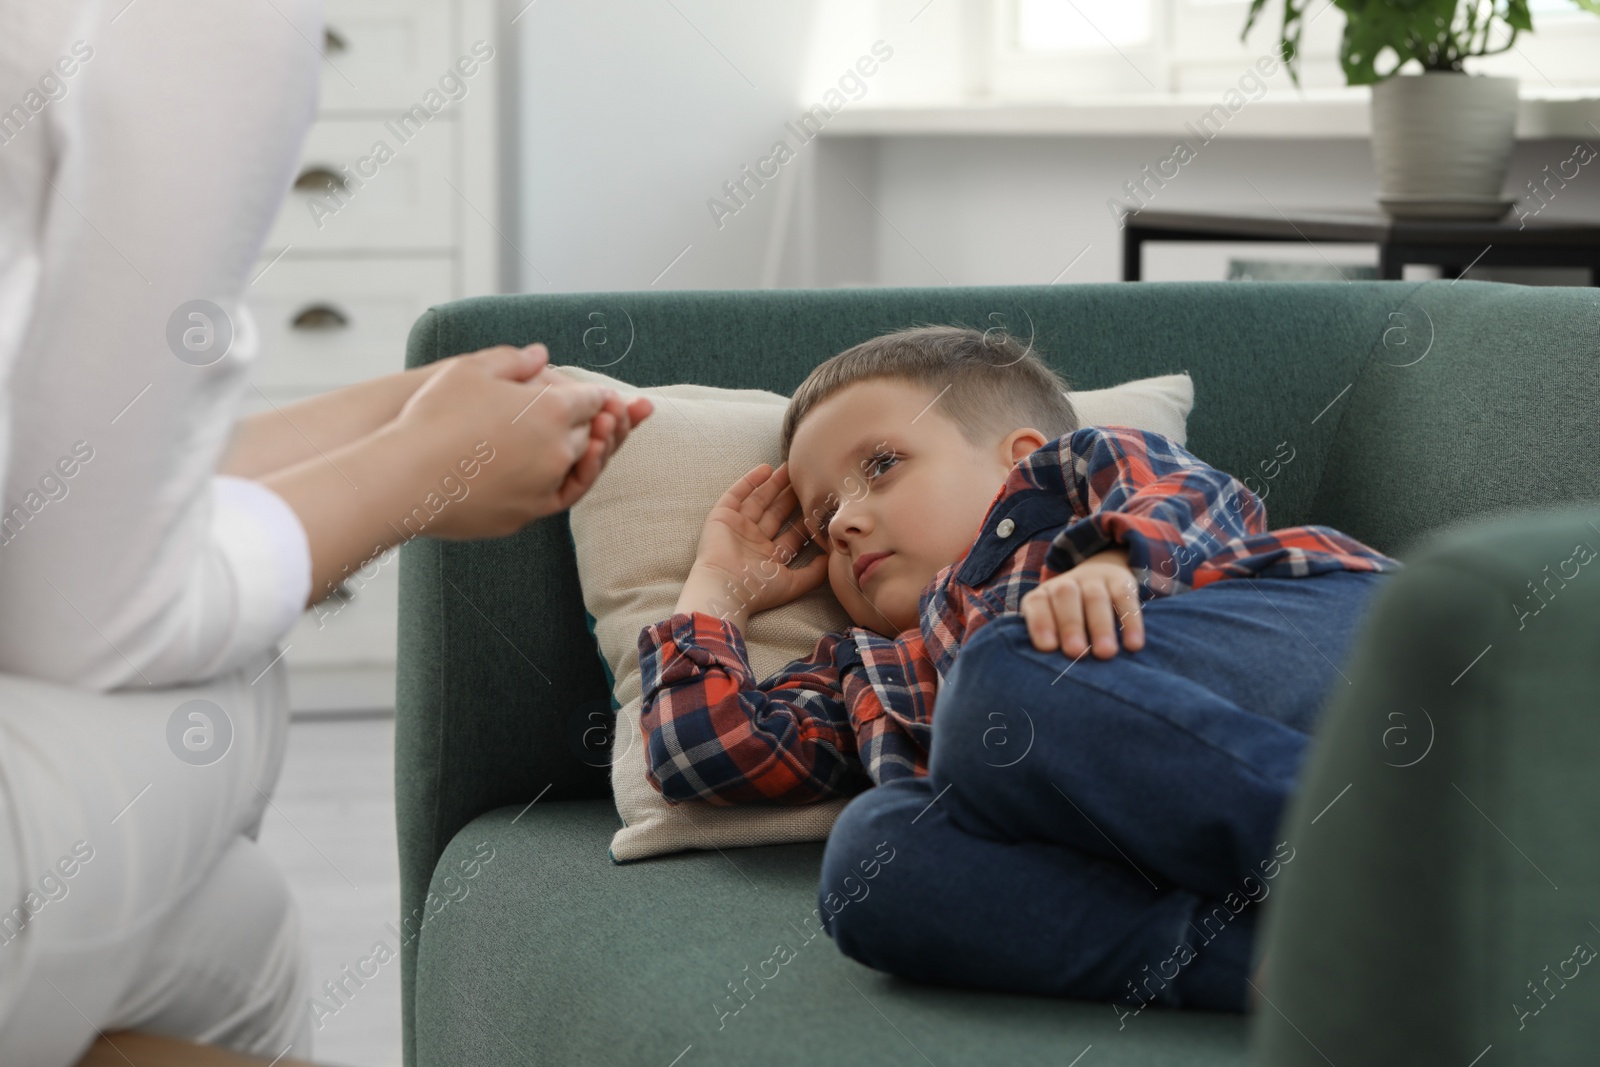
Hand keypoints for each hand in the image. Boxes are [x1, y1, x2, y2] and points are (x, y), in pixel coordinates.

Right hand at [387, 343, 650, 536]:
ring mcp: (546, 486)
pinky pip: (559, 496)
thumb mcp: (471, 370)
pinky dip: (567, 482)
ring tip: (590, 444)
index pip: (592, 399)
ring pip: (580, 467)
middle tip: (606, 418)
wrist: (406, 478)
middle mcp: (558, 449)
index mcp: (552, 409)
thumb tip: (540, 354)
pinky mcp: (528, 514)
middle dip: (599, 423)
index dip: (598, 395)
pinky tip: (560, 473)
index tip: (603, 395)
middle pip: (592, 433)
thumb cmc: (434, 417)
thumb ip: (512, 359)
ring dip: (588, 454)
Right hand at [678, 462, 828, 622]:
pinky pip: (737, 494)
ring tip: (790, 468)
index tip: (819, 506)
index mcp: (769, 558)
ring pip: (759, 500)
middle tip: (806, 479)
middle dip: (791, 497)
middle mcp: (754, 541)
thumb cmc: (758, 589)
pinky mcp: (722, 517)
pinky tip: (765, 468)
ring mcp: (738, 528)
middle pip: (777, 513)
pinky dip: (750, 481)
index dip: (805, 521)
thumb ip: (813, 573)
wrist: (724, 587)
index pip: (791, 535)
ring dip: (774, 484)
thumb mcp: (793, 583)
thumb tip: (831, 559)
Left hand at [1020, 546, 1144, 659]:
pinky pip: (1126, 598)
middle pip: (1066, 596)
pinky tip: (1133, 645)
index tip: (1048, 647)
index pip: (1037, 603)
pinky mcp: (1121, 582)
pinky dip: (1131, 622)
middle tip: (1076, 652)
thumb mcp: (1053, 625)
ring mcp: (1094, 580)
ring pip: (1096, 598)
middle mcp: (1066, 584)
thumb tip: (1049, 671)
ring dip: (1100, 626)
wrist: (1099, 576)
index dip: (1041, 623)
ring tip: (1105, 653)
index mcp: (1044, 595)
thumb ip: (1051, 642)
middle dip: (1071, 625)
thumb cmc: (1069, 618)